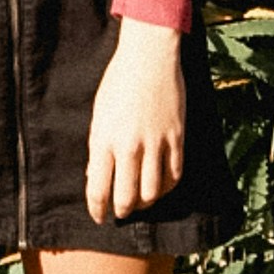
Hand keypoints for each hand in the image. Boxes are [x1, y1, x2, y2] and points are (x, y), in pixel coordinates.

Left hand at [86, 20, 184, 220]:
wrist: (149, 56)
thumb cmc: (118, 83)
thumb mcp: (99, 115)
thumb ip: (97, 149)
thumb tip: (97, 179)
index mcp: (104, 140)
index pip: (99, 191)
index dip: (98, 210)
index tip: (99, 217)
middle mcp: (129, 146)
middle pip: (127, 200)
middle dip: (122, 211)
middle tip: (121, 211)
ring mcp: (155, 143)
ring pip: (152, 194)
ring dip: (145, 203)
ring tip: (140, 200)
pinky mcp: (177, 137)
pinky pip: (174, 176)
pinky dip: (167, 187)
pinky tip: (161, 185)